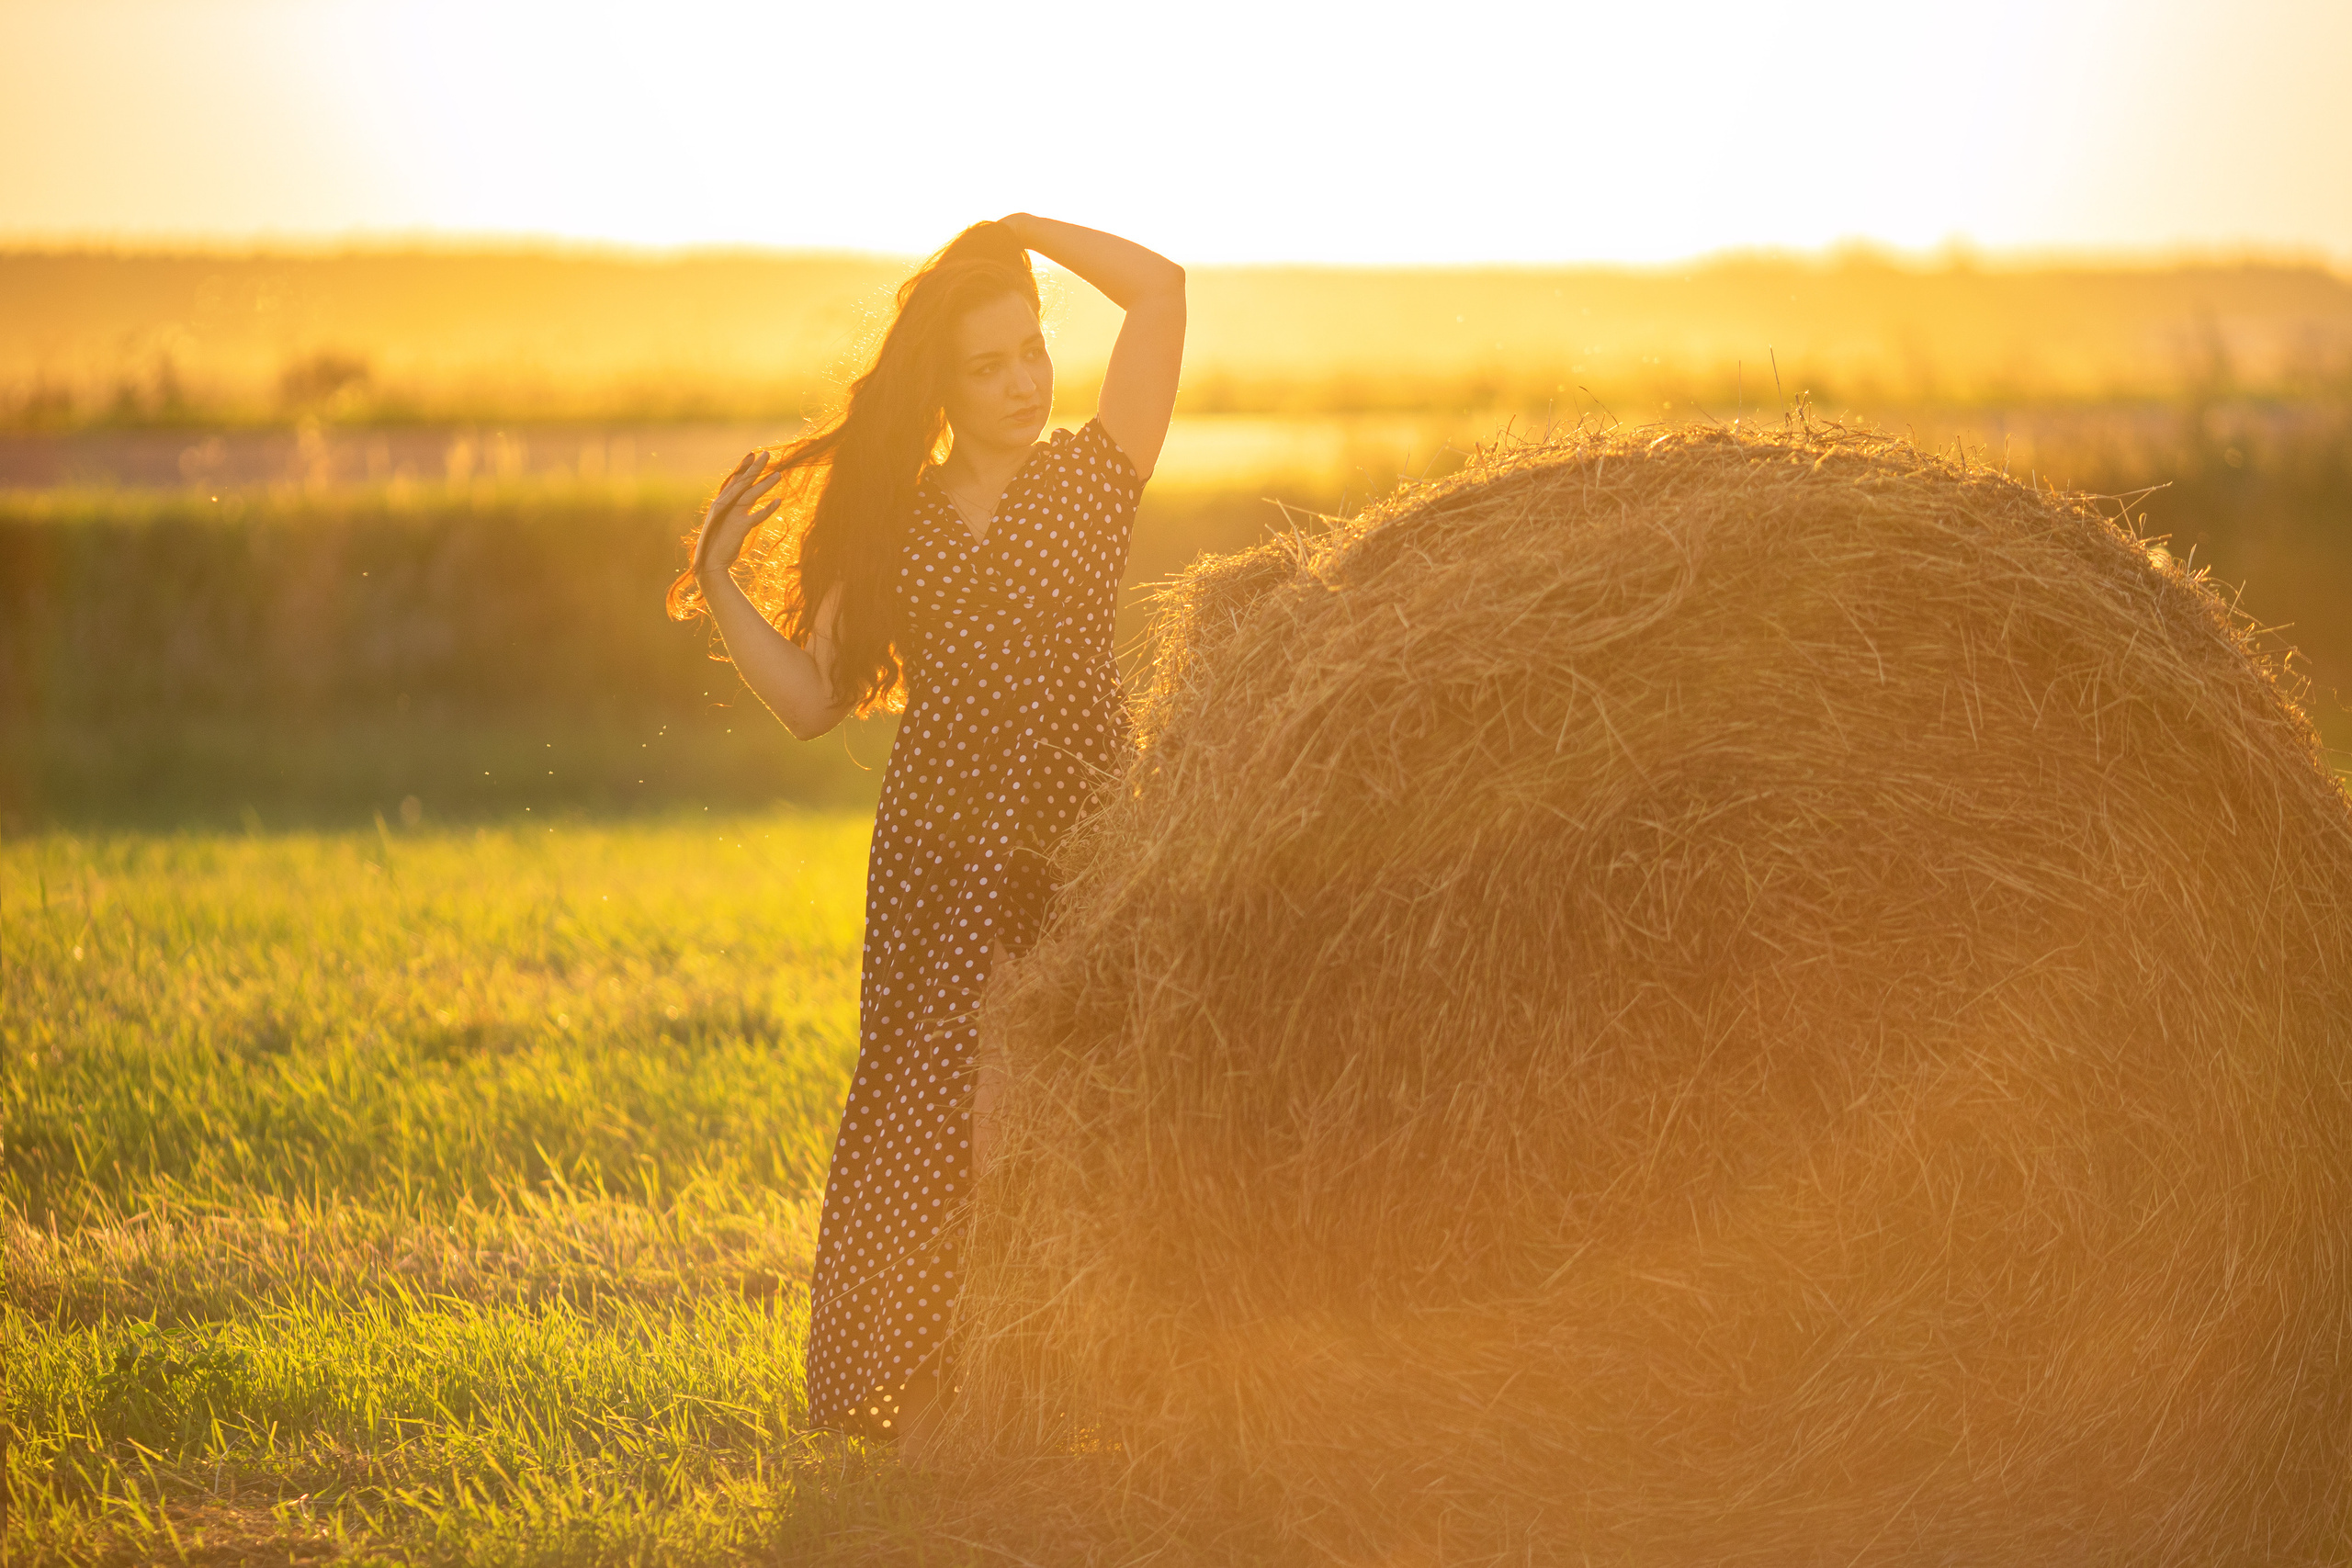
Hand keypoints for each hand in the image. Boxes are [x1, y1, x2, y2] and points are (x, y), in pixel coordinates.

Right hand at [691, 450, 785, 583]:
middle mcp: (725, 505)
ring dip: (765, 484)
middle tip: (767, 454)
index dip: (743, 467)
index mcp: (720, 502)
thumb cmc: (718, 543)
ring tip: (779, 474)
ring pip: (750, 495)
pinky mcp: (739, 527)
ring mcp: (731, 515)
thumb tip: (744, 502)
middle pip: (742, 482)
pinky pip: (756, 516)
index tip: (753, 454)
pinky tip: (779, 501)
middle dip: (755, 467)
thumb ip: (732, 510)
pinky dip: (767, 509)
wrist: (710, 563)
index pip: (733, 480)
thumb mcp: (725, 523)